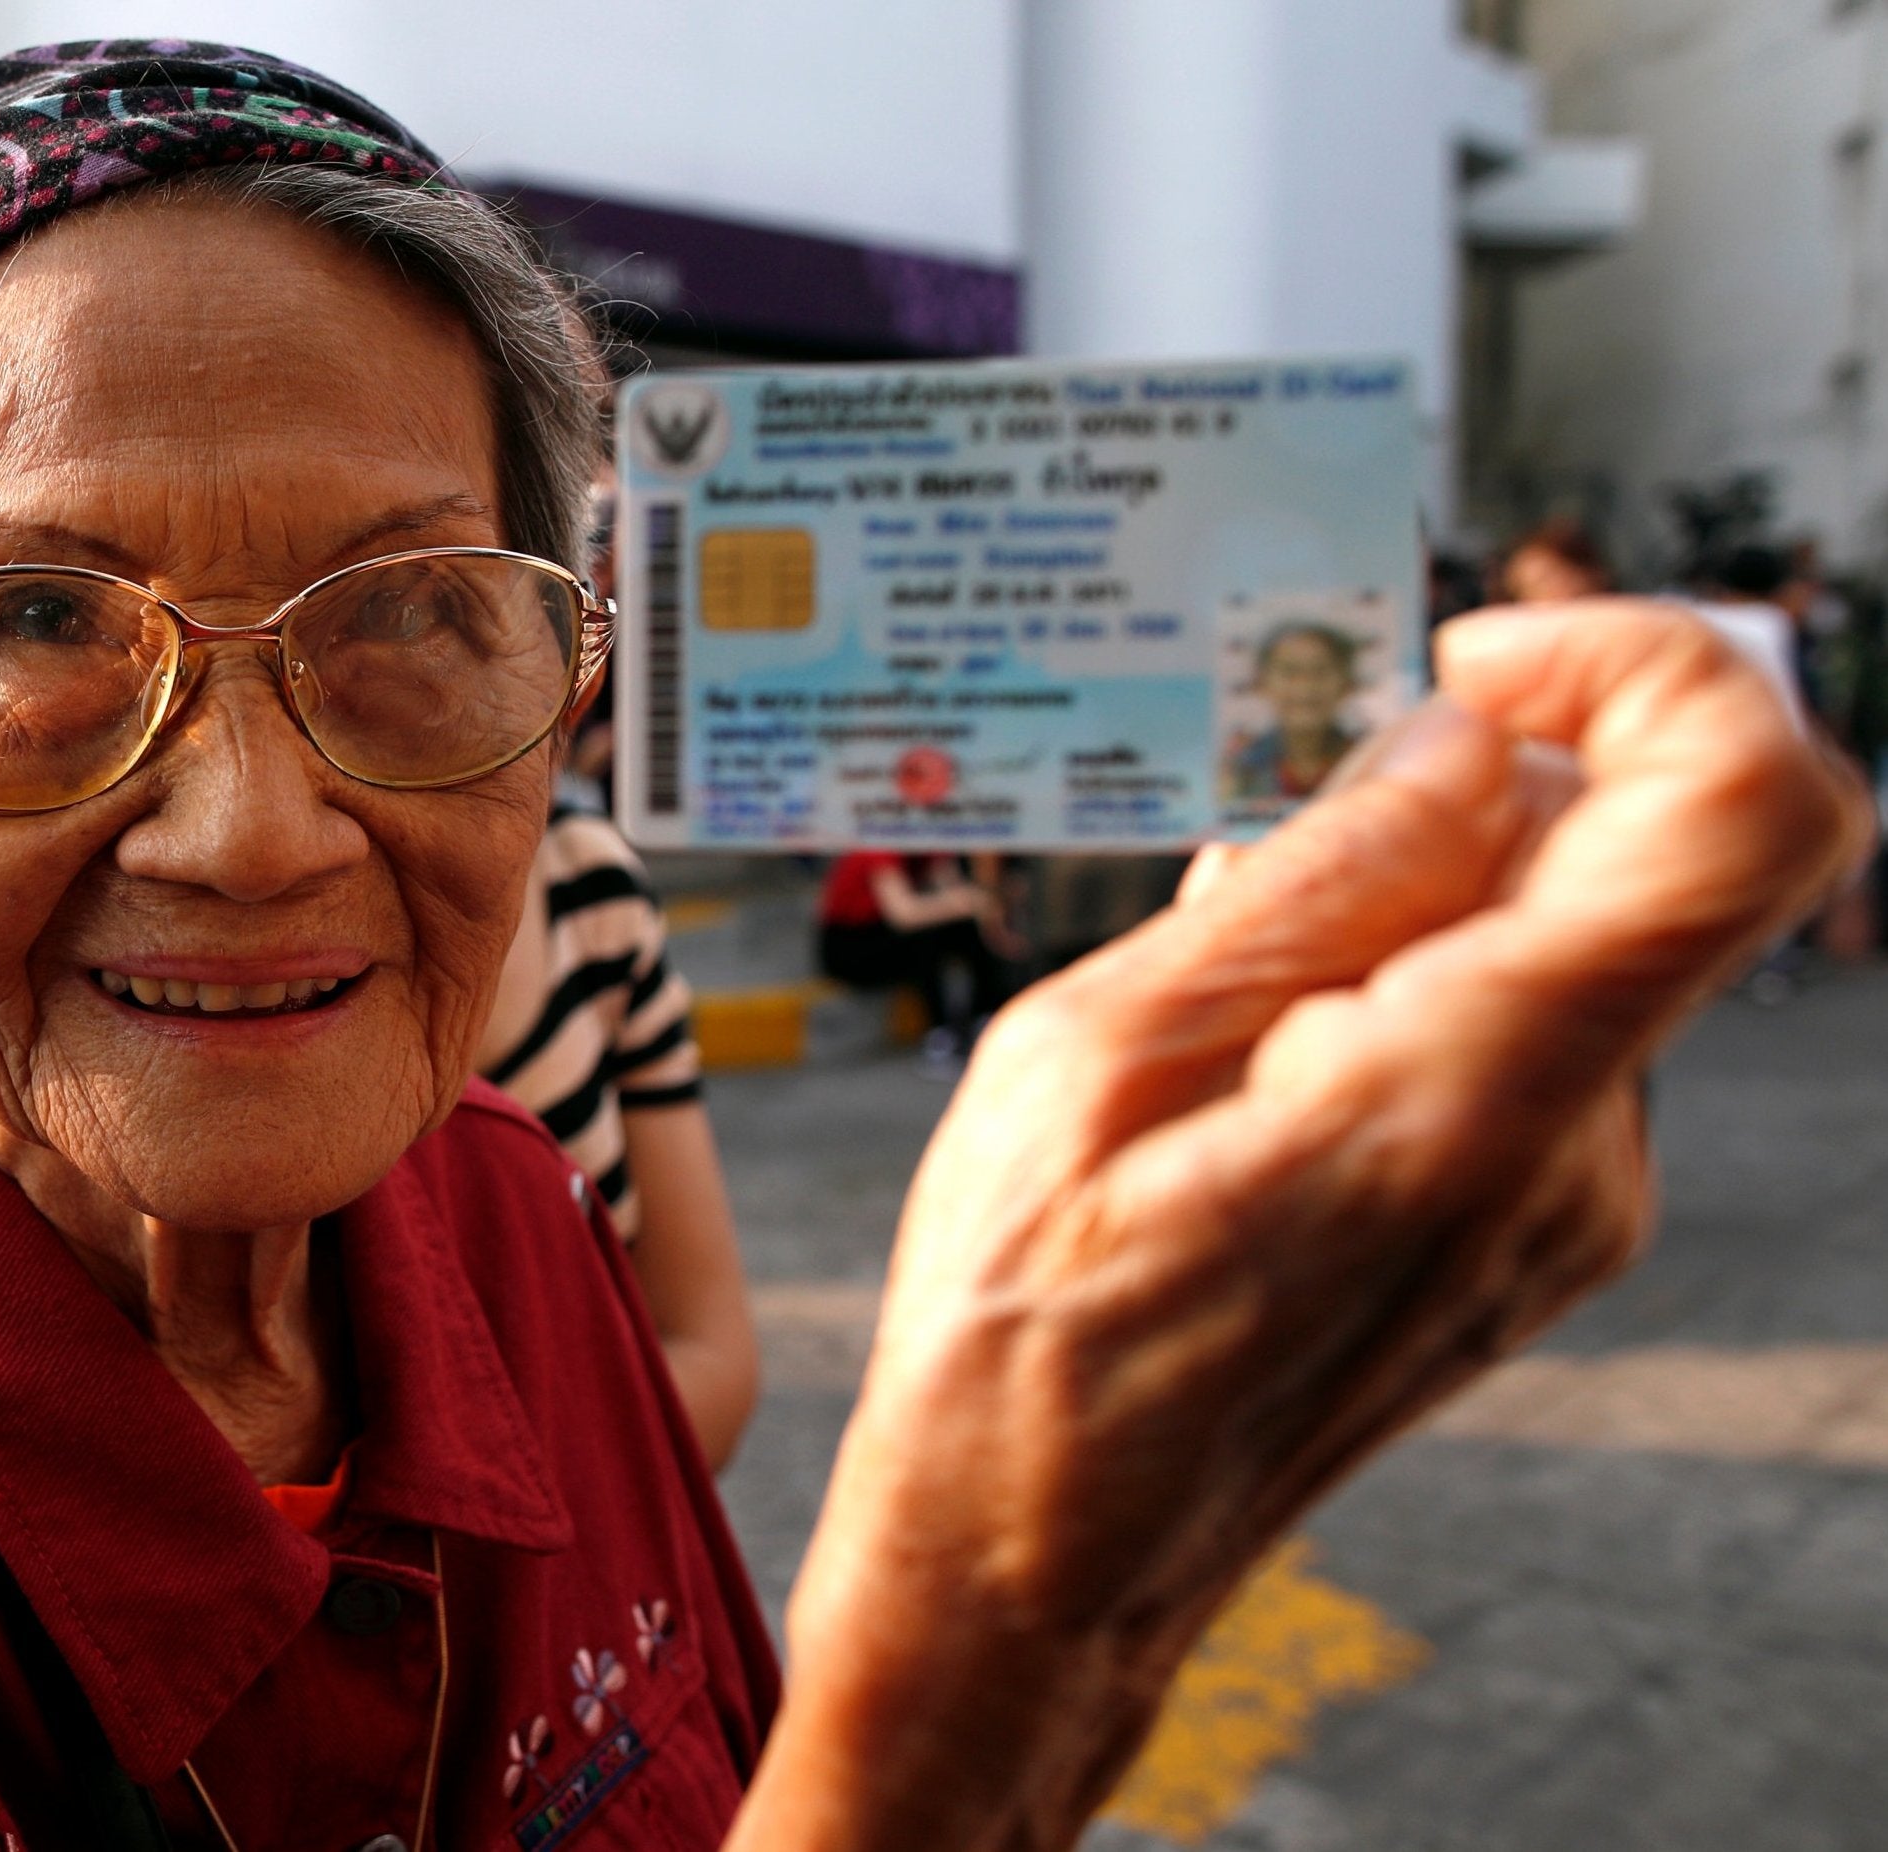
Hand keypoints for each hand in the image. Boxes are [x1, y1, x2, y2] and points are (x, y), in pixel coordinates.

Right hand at [730, 602, 1870, 1851]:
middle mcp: (1573, 1153)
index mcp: (1470, 1094)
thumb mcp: (1098, 1056)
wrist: (1039, 1563)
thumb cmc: (1027, 1333)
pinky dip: (1404, 979)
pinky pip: (1517, 1030)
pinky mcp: (1526, 1234)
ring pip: (1559, 939)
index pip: (1743, 811)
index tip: (1478, 660)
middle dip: (1466, 780)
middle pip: (1632, 856)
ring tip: (1206, 980)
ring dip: (1406, 893)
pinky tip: (1242, 1050)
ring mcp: (1564, 1206)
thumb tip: (1460, 741)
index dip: (1653, 667)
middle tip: (1265, 818)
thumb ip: (1309, 884)